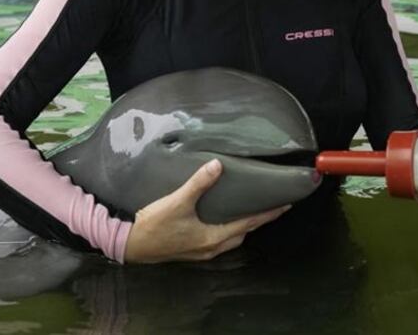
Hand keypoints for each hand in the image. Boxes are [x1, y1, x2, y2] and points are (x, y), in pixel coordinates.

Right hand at [123, 158, 290, 262]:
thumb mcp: (178, 201)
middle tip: (271, 207)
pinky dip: (228, 232)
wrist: (131, 245)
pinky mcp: (192, 252)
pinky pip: (219, 242)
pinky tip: (222, 221)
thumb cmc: (155, 224)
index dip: (268, 214)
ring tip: (249, 211)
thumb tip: (218, 165)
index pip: (249, 223)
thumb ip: (199, 183)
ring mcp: (201, 252)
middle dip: (259, 221)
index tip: (285, 205)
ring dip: (242, 227)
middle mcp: (211, 248)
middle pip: (243, 234)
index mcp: (213, 237)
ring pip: (231, 240)